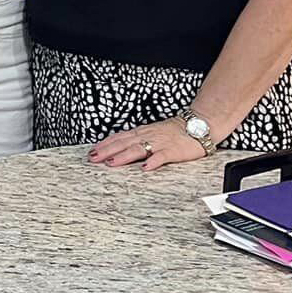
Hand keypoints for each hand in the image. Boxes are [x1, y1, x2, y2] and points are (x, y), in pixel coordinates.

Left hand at [90, 118, 205, 171]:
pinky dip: (153, 161)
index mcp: (143, 132)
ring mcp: (160, 143)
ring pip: (139, 149)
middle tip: (93, 158)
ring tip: (111, 163)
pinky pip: (162, 156)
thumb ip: (137, 139)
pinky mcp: (173, 151)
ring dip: (124, 156)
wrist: (199, 124)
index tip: (92, 151)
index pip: (120, 137)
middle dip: (107, 151)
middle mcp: (148, 136)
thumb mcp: (152, 132)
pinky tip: (145, 168)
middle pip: (124, 143)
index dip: (105, 144)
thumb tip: (120, 147)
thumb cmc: (175, 131)